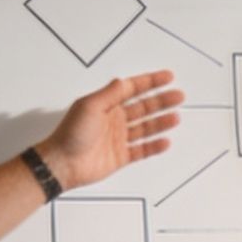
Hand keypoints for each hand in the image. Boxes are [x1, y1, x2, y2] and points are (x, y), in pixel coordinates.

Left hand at [38, 71, 184, 188]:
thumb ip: (110, 94)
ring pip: (145, 128)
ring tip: (176, 117)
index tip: (167, 77)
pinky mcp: (120, 156)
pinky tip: (165, 141)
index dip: (150, 82)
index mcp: (106, 105)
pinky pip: (142, 150)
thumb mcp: (90, 106)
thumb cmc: (71, 133)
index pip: (133, 89)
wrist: (63, 163)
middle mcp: (114, 120)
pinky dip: (154, 146)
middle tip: (179, 96)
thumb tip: (123, 81)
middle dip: (162, 101)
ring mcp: (118, 138)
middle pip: (144, 107)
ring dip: (161, 122)